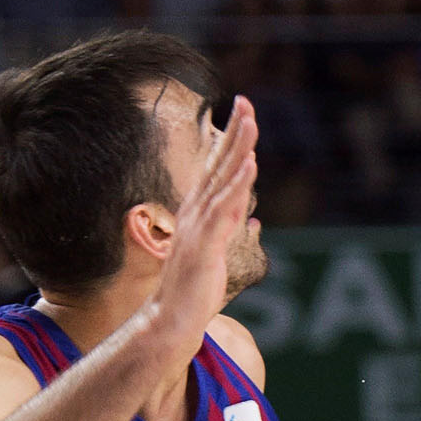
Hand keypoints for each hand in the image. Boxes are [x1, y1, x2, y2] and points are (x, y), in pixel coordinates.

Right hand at [149, 96, 258, 357]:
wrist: (170, 320)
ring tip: (250, 120)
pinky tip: (248, 165)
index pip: (218, 169)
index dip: (231, 141)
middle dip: (235, 132)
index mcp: (200, 213)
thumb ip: (228, 231)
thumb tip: (248, 219)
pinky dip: (236, 185)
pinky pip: (223, 209)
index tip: (243, 113)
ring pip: (223, 179)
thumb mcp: (216, 252)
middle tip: (246, 100)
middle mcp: (197, 212)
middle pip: (220, 164)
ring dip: (238, 149)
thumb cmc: (192, 291)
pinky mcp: (205, 243)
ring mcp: (199, 226)